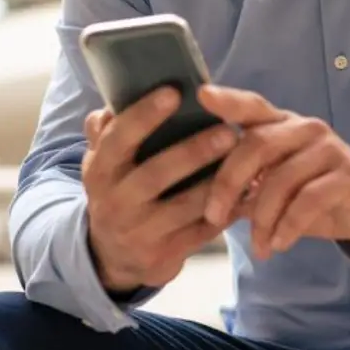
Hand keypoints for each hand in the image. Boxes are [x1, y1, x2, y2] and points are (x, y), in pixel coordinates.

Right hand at [81, 87, 236, 294]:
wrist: (111, 256)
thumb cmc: (117, 191)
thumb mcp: (103, 164)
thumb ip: (106, 133)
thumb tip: (109, 107)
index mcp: (100, 171)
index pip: (118, 140)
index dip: (143, 116)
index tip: (173, 92)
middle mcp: (116, 202)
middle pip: (156, 174)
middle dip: (194, 152)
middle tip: (228, 131)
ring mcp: (140, 232)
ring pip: (184, 206)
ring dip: (217, 183)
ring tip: (246, 160)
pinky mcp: (164, 255)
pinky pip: (202, 232)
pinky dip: (227, 212)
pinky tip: (249, 192)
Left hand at [198, 85, 349, 260]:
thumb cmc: (311, 194)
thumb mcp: (275, 187)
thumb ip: (246, 184)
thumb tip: (208, 201)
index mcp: (281, 124)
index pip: (252, 106)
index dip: (228, 100)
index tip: (201, 94)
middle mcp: (304, 128)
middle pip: (257, 144)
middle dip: (229, 182)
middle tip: (214, 216)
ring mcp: (329, 149)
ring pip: (282, 178)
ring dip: (262, 217)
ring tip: (257, 245)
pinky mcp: (349, 175)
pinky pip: (309, 200)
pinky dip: (288, 226)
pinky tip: (279, 245)